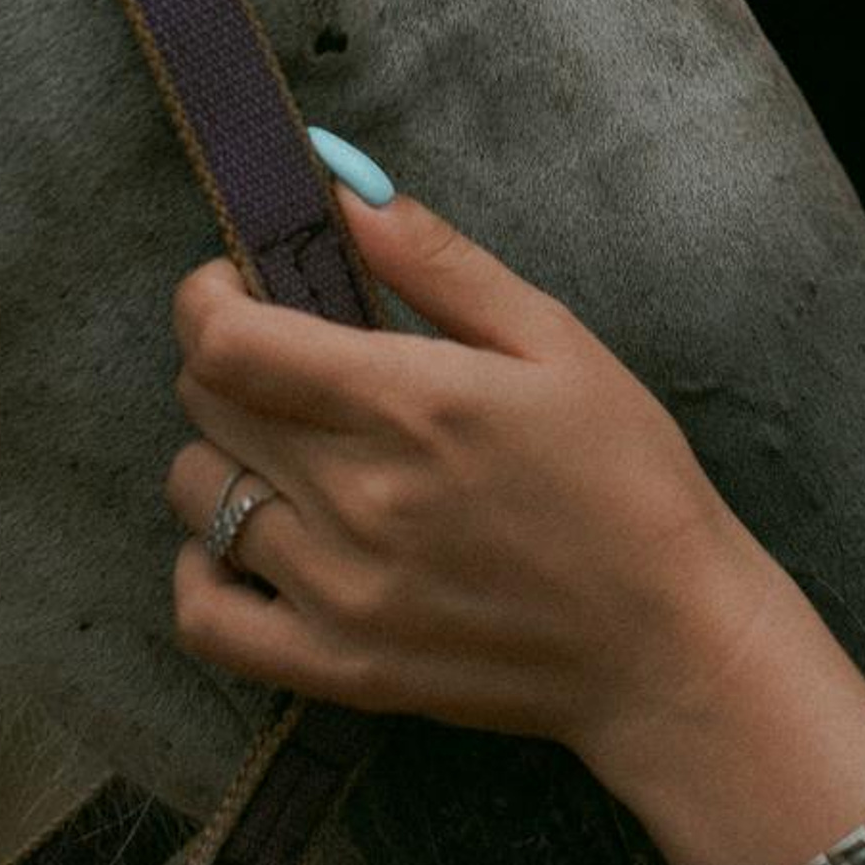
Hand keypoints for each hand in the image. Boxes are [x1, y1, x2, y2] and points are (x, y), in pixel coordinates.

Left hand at [165, 179, 780, 775]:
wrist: (668, 642)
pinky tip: (257, 541)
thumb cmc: (624, 477)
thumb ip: (438, 261)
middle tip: (288, 359)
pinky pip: (203, 617)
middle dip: (228, 358)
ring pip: (195, 495)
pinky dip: (202, 570)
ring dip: (224, 454)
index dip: (209, 295)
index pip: (227, 339)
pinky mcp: (337, 670)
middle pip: (204, 404)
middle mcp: (359, 498)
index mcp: (412, 403)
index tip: (238, 283)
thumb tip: (344, 193)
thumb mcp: (552, 338)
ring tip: (290, 449)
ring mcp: (340, 593)